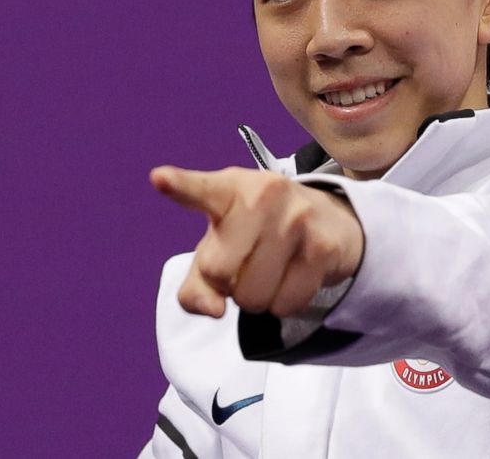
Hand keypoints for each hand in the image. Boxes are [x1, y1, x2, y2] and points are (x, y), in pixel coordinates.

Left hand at [150, 166, 363, 318]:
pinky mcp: (322, 247)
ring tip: (271, 269)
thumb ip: (197, 286)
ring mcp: (297, 219)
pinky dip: (284, 303)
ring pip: (254, 296)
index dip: (179, 186)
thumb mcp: (219, 250)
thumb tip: (215, 310)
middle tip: (247, 263)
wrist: (330, 221)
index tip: (159, 178)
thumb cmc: (258, 235)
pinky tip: (294, 276)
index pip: (201, 191)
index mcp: (229, 188)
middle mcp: (264, 194)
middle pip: (218, 272)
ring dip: (258, 297)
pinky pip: (286, 304)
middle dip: (228, 283)